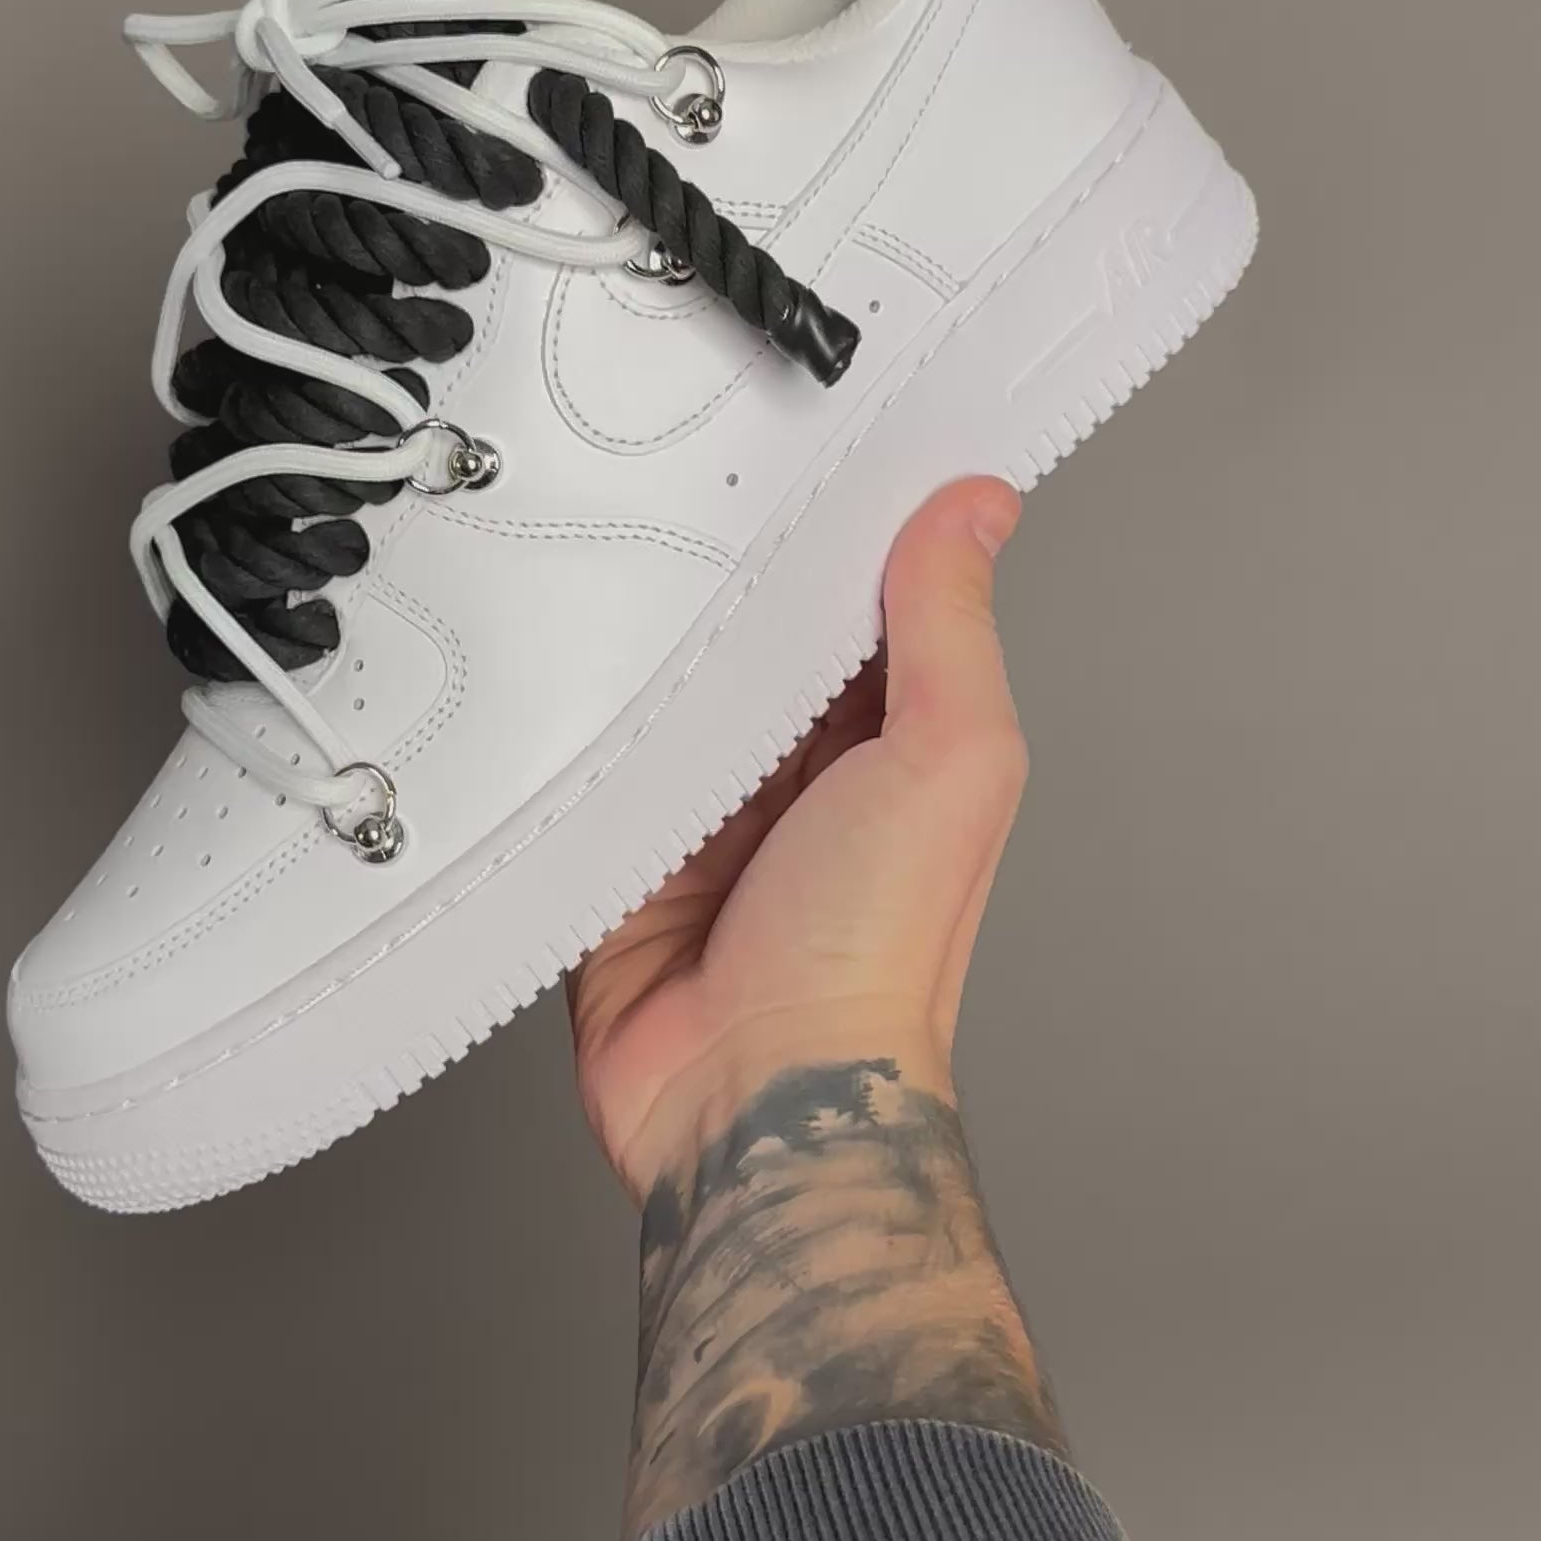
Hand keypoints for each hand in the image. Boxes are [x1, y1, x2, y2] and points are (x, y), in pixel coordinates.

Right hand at [569, 477, 1027, 1200]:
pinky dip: (580, 715)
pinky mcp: (628, 847)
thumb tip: (979, 508)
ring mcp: (711, 809)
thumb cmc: (874, 955)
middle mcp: (803, 771)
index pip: (860, 600)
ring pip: (668, 685)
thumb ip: (948, 630)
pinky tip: (560, 660)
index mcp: (892, 740)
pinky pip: (595, 754)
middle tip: (681, 479)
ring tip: (608, 553)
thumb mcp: (947, 759)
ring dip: (646, 640)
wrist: (753, 1094)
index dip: (838, 526)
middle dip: (722, 575)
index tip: (805, 445)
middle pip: (754, 637)